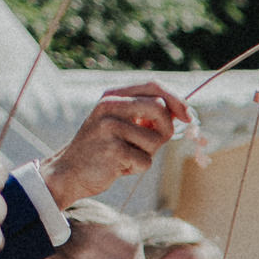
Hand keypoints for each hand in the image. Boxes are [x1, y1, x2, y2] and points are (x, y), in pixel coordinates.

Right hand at [44, 82, 191, 204]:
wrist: (70, 172)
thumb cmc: (104, 149)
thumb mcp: (122, 124)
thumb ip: (147, 115)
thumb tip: (183, 112)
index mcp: (112, 96)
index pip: (153, 86)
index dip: (177, 100)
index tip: (189, 117)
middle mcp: (109, 106)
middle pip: (160, 109)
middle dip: (166, 130)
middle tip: (152, 145)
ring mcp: (109, 127)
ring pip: (156, 140)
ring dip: (148, 154)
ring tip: (126, 156)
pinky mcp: (112, 150)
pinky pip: (145, 161)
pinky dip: (137, 168)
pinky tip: (119, 167)